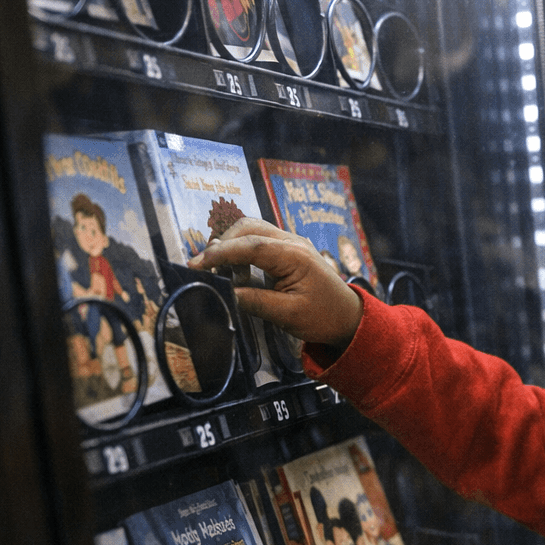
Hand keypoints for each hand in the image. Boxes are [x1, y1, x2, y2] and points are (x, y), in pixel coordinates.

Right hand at [190, 219, 362, 349]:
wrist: (348, 317)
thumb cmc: (323, 317)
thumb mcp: (288, 315)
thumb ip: (254, 302)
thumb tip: (222, 293)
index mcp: (295, 256)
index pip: (250, 245)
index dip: (220, 253)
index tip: (196, 265)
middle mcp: (292, 242)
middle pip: (248, 227)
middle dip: (222, 244)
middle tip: (203, 268)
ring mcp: (291, 243)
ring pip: (252, 229)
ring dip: (230, 245)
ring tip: (218, 270)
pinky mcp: (287, 250)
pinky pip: (258, 240)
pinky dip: (241, 250)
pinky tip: (235, 270)